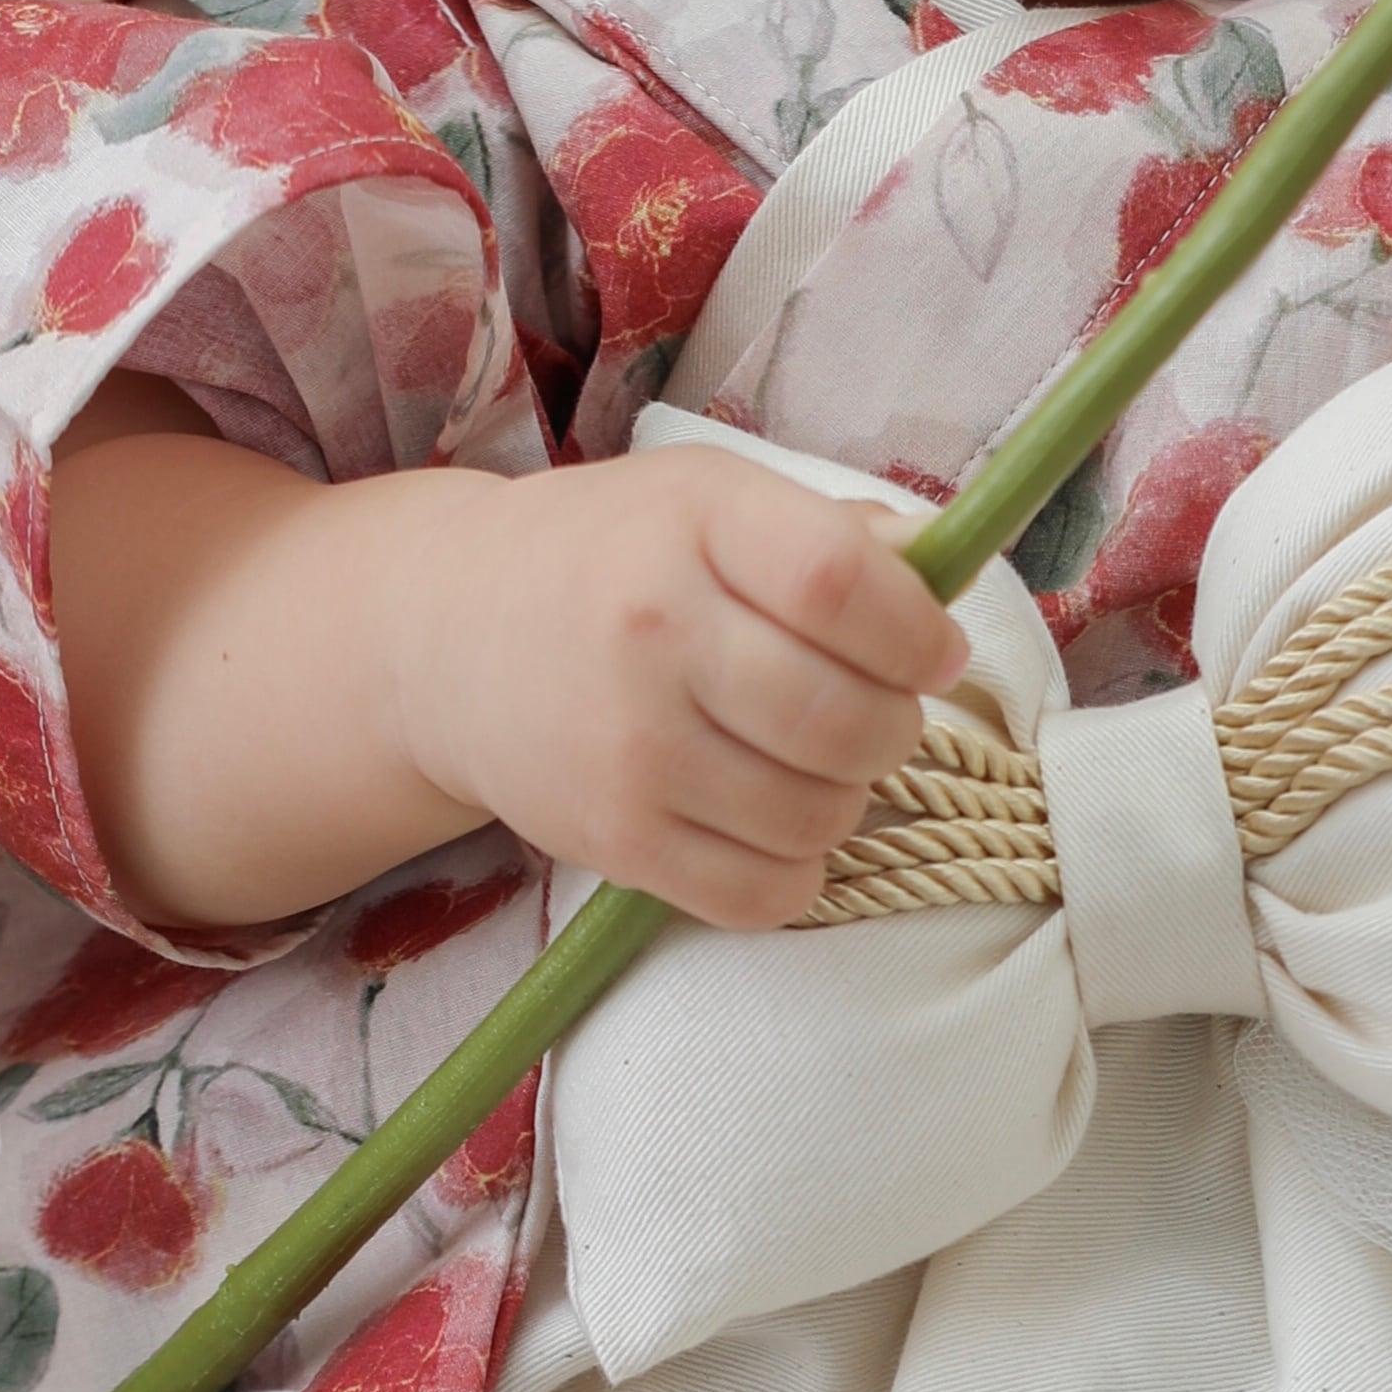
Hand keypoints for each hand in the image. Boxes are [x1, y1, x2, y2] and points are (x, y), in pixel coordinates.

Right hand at [384, 447, 969, 932]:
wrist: (446, 638)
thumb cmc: (608, 555)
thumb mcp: (710, 498)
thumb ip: (832, 531)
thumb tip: (944, 574)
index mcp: (693, 525)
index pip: (841, 585)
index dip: (916, 632)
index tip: (931, 650)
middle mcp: (655, 634)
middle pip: (842, 716)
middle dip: (896, 725)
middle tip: (878, 710)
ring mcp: (630, 747)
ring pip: (817, 814)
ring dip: (850, 795)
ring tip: (818, 759)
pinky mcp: (613, 839)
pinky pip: (762, 892)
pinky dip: (799, 869)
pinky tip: (778, 821)